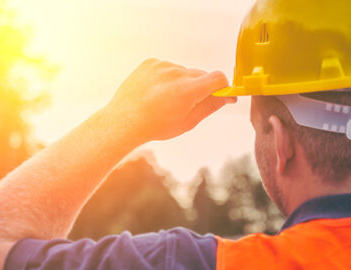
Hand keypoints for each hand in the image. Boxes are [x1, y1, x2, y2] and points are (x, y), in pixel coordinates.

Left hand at [101, 59, 235, 145]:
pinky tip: (155, 92)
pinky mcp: (151, 62)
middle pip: (200, 75)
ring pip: (183, 71)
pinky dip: (166, 77)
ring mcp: (162, 66)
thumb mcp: (187, 122)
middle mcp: (176, 73)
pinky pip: (167, 67)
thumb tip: (227, 97)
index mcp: (188, 90)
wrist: (123, 121)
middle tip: (187, 104)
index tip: (222, 95)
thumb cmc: (154, 126)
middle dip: (200, 87)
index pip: (218, 78)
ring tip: (165, 100)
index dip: (223, 87)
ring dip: (181, 82)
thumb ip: (209, 107)